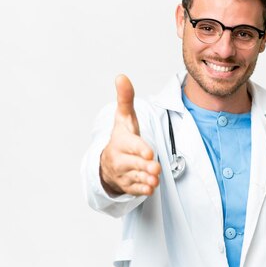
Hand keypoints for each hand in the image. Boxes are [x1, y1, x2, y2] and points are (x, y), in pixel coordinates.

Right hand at [99, 75, 160, 195]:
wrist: (108, 160)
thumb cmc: (122, 136)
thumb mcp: (124, 118)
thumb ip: (125, 99)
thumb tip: (121, 76)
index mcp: (121, 142)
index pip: (131, 145)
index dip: (139, 149)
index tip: (149, 152)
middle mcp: (120, 159)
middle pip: (134, 164)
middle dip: (145, 166)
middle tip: (156, 168)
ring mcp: (123, 173)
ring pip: (136, 178)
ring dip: (146, 179)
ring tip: (155, 180)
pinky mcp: (128, 185)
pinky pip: (135, 189)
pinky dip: (142, 190)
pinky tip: (151, 188)